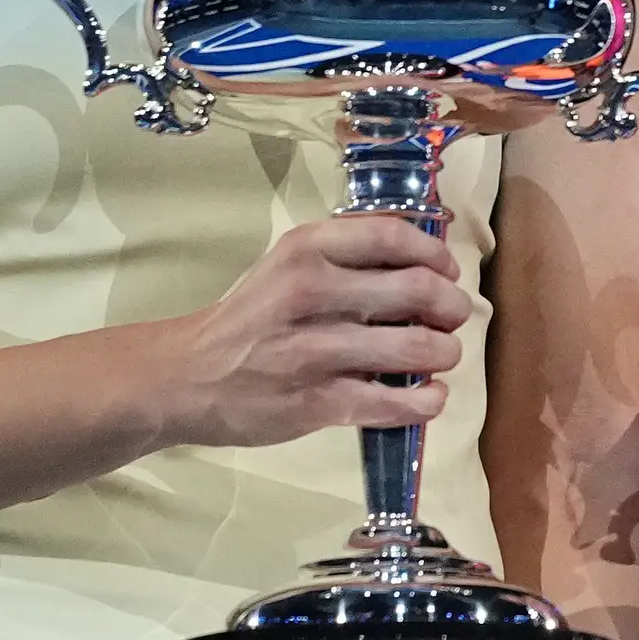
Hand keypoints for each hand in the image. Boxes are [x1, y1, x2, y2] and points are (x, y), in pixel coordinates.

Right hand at [159, 213, 472, 447]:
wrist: (185, 377)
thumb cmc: (248, 318)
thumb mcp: (286, 265)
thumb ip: (345, 255)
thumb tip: (422, 257)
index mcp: (306, 250)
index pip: (393, 236)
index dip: (435, 254)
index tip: (447, 271)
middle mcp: (312, 293)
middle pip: (418, 289)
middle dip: (452, 306)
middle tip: (452, 317)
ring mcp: (315, 351)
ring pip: (416, 348)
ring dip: (445, 352)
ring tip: (441, 355)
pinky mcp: (317, 402)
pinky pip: (394, 403)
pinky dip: (426, 401)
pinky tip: (428, 397)